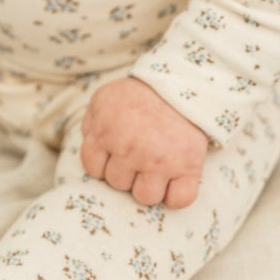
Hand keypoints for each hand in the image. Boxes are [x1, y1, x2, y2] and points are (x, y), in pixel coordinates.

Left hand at [78, 77, 208, 208]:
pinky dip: (177, 196)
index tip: (117, 151)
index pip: (94, 170)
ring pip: (146, 197)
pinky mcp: (189, 165)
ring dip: (149, 185)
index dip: (104, 163)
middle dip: (126, 172)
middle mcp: (131, 150)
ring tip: (156, 165)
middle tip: (140, 152)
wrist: (181, 80)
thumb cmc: (139, 94)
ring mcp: (160, 160)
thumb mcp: (104, 99)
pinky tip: (174, 180)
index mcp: (105, 133)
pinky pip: (180, 200)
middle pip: (119, 184)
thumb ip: (90, 124)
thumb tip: (90, 148)